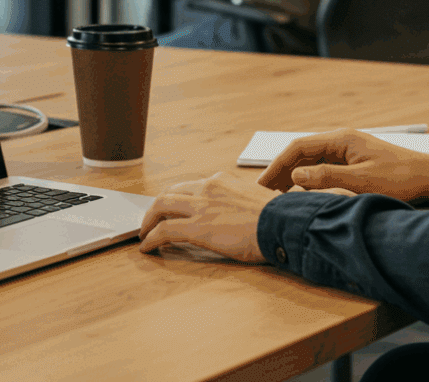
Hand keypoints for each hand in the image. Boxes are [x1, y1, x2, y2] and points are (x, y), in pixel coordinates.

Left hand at [139, 172, 276, 262]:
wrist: (284, 224)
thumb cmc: (280, 218)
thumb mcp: (258, 201)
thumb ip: (243, 203)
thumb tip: (246, 215)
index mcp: (223, 180)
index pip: (191, 186)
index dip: (177, 198)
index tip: (172, 209)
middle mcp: (208, 187)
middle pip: (170, 192)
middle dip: (157, 207)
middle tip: (151, 220)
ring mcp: (201, 206)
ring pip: (160, 206)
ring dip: (148, 220)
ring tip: (144, 234)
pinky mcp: (197, 227)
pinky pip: (164, 230)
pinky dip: (151, 238)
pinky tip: (147, 248)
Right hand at [256, 128, 428, 203]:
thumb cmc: (402, 178)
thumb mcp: (362, 181)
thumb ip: (327, 179)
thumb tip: (295, 178)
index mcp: (341, 140)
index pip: (298, 147)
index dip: (277, 165)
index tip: (262, 184)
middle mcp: (342, 141)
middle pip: (301, 153)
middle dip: (280, 171)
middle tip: (263, 192)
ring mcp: (348, 151)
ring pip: (311, 162)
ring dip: (293, 176)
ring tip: (277, 195)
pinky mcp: (354, 163)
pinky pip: (323, 169)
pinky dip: (308, 180)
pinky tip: (303, 195)